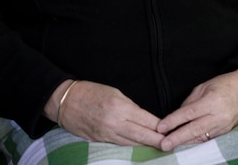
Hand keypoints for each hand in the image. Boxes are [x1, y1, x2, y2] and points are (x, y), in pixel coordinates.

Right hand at [45, 80, 165, 148]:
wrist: (66, 101)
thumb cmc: (91, 91)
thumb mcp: (115, 93)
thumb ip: (130, 107)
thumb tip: (144, 118)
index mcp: (120, 108)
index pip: (145, 120)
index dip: (159, 127)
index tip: (171, 130)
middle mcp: (114, 123)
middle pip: (141, 135)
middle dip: (157, 141)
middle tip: (170, 144)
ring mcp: (106, 134)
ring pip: (131, 143)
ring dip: (145, 145)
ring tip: (159, 146)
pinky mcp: (99, 140)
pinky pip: (119, 145)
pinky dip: (131, 145)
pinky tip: (139, 146)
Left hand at [155, 68, 237, 151]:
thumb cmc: (225, 84)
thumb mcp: (204, 86)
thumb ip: (190, 101)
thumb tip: (177, 115)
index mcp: (212, 101)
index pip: (189, 113)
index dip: (174, 121)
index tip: (161, 127)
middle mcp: (219, 115)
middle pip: (194, 129)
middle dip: (177, 138)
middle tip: (164, 144)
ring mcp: (223, 125)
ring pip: (201, 137)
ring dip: (185, 142)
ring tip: (170, 146)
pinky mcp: (226, 131)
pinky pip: (208, 138)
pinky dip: (195, 141)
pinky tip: (185, 144)